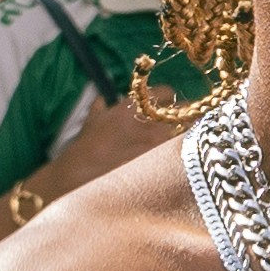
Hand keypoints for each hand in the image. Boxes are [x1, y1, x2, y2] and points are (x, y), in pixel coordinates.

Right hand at [32, 77, 191, 213]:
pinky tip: (182, 168)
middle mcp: (152, 121)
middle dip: (187, 121)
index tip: (170, 109)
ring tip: (188, 150)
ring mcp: (161, 144)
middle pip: (187, 114)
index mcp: (136, 105)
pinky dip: (186, 160)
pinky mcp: (165, 165)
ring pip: (191, 136)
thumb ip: (100, 110)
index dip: (170, 101)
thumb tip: (101, 101)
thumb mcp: (90, 124)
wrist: (78, 178)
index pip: (168, 93)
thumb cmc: (83, 151)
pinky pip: (186, 158)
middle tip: (185, 130)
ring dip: (190, 140)